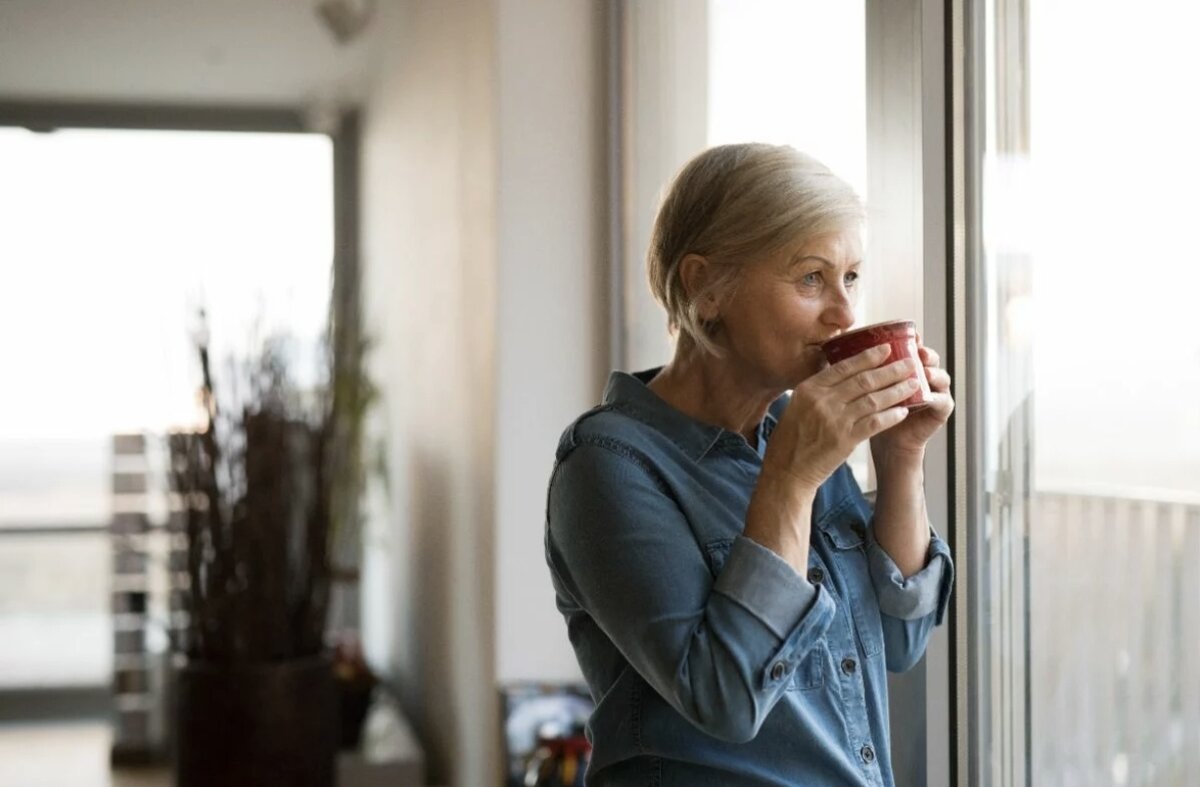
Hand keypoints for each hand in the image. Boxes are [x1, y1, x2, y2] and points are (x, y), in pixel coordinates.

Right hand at [763, 343, 919, 492]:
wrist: (786, 471)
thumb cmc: (790, 440)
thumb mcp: (796, 407)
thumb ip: (817, 391)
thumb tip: (841, 375)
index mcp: (808, 389)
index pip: (844, 367)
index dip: (868, 357)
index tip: (886, 349)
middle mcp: (821, 401)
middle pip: (863, 380)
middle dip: (890, 370)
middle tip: (910, 363)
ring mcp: (834, 420)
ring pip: (873, 400)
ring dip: (897, 391)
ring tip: (914, 384)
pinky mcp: (845, 440)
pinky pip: (874, 423)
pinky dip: (891, 416)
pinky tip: (904, 411)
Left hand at [870, 341, 953, 464]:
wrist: (886, 442)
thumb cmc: (874, 412)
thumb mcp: (867, 388)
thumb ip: (862, 369)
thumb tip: (836, 347)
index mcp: (907, 367)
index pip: (913, 347)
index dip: (911, 340)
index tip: (907, 335)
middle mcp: (924, 376)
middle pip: (930, 359)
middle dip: (925, 353)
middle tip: (919, 351)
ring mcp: (935, 392)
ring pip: (941, 377)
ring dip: (934, 373)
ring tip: (925, 372)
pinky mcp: (940, 411)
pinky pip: (943, 401)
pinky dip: (936, 398)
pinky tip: (928, 397)